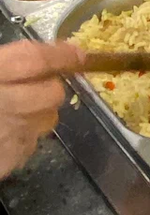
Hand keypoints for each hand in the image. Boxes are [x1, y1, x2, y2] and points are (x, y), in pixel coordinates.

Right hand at [0, 41, 82, 179]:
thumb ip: (4, 64)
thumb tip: (43, 57)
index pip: (33, 60)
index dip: (60, 54)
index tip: (77, 52)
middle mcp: (3, 106)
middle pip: (52, 93)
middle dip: (48, 87)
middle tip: (30, 84)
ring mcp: (8, 138)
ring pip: (46, 120)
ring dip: (36, 112)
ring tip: (10, 110)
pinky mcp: (7, 162)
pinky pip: (29, 143)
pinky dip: (21, 136)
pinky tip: (0, 132)